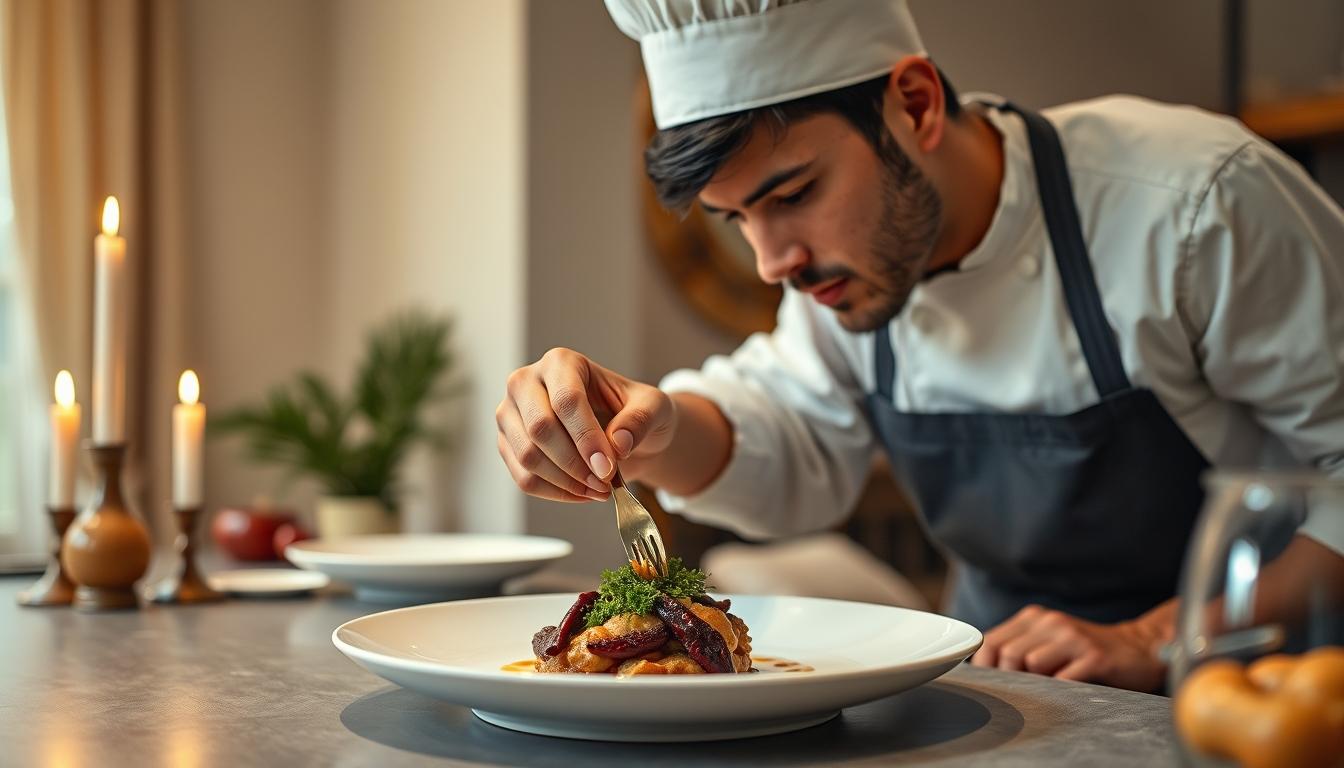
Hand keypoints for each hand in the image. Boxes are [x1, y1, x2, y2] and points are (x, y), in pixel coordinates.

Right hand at [496, 348, 676, 502]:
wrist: (622, 432)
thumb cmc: (634, 412)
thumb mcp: (654, 407)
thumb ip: (640, 419)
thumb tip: (618, 444)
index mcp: (561, 362)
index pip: (566, 401)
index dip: (587, 438)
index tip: (608, 468)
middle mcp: (526, 382)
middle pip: (540, 428)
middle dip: (575, 463)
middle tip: (604, 483)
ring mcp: (511, 414)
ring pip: (528, 456)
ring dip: (566, 482)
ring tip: (598, 489)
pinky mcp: (508, 445)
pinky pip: (524, 478)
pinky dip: (556, 493)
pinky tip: (582, 493)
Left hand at [970, 604, 1168, 691]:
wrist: (1138, 647)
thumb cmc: (1085, 651)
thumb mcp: (1048, 641)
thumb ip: (1019, 649)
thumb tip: (984, 673)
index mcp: (1034, 618)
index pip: (990, 641)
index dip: (985, 666)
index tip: (992, 683)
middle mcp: (1051, 623)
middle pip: (1007, 654)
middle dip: (1010, 677)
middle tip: (1026, 689)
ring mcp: (1073, 638)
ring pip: (1031, 665)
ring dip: (1036, 683)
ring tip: (1050, 687)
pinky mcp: (1095, 657)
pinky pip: (1064, 679)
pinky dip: (1060, 689)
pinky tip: (1068, 690)